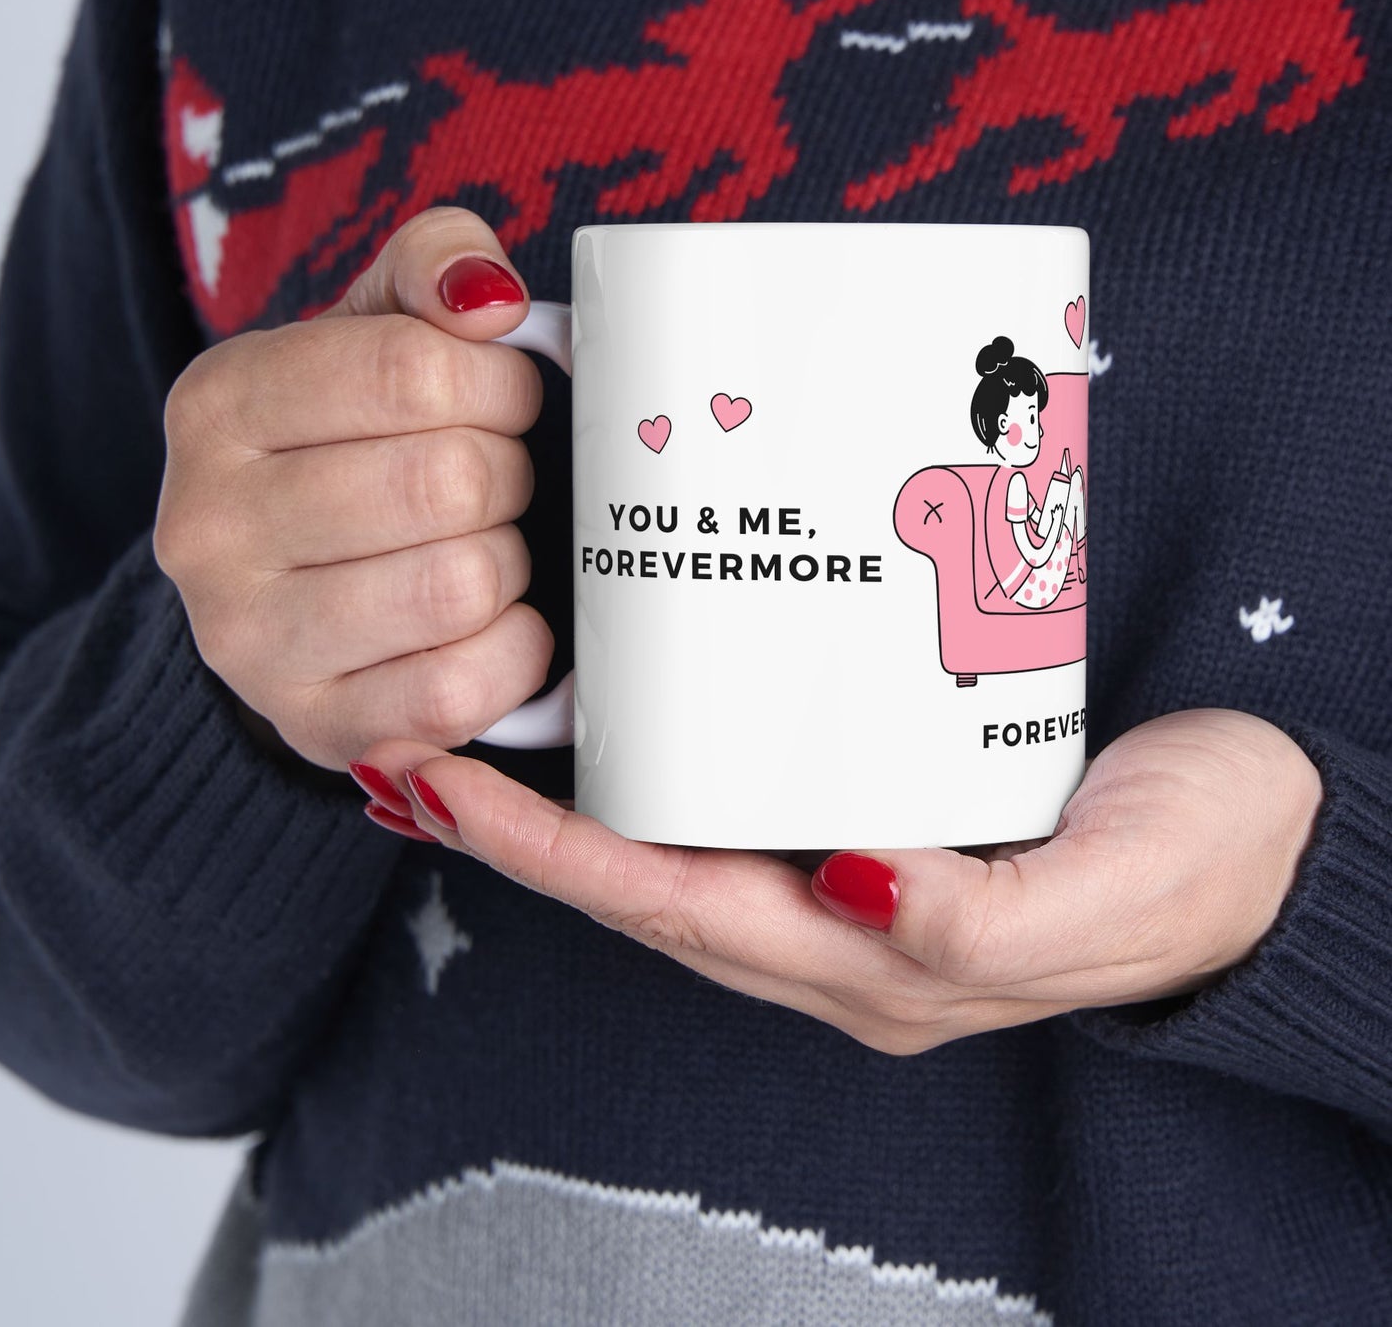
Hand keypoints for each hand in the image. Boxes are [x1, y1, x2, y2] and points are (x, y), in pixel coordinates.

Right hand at [154, 208, 551, 769]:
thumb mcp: (375, 329)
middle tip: (495, 482)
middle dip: (507, 475)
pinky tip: (494, 624)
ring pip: (460, 585)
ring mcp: (250, 642)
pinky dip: (513, 651)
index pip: (413, 370)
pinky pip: (461, 688)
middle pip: (447, 482)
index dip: (500, 384)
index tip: (505, 400)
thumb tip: (490, 299)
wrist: (290, 591)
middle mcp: (208, 526)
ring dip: (508, 563)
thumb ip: (433, 266)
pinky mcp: (316, 726)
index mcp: (219, 404)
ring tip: (483, 548)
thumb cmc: (354, 445)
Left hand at [355, 709, 1322, 1051]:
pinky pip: (737, 808)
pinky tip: (623, 723)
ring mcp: (855, 883)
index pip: (677, 912)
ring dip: (571, 809)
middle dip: (521, 836)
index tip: (442, 787)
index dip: (552, 858)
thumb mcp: (1107, 896)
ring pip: (679, 852)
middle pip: (647, 888)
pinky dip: (657, 776)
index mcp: (881, 966)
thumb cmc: (1201, 866)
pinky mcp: (881, 818)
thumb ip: (980, 922)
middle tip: (414, 749)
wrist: (1275, 833)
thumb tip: (852, 885)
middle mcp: (844, 933)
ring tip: (477, 735)